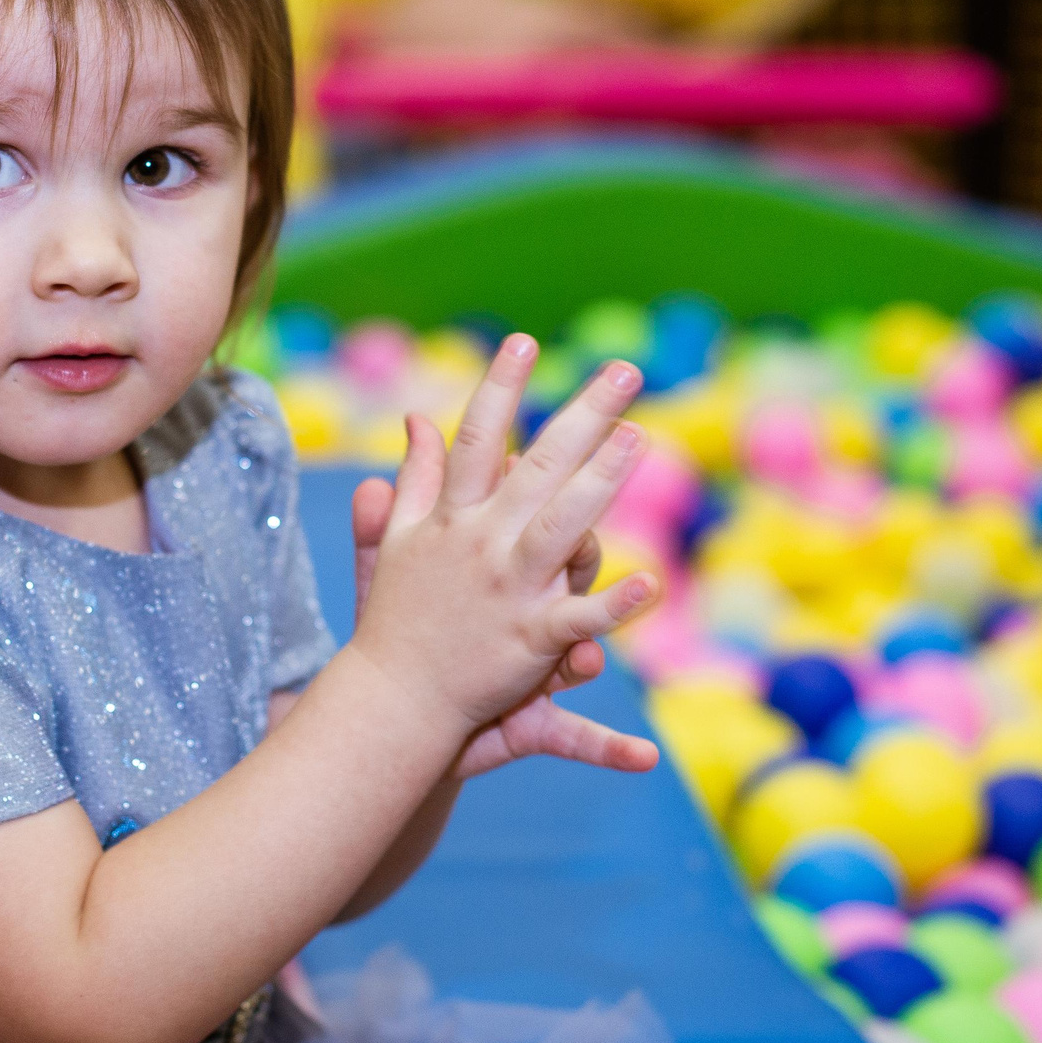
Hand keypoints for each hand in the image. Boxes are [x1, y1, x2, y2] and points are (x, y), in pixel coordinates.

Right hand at [345, 335, 659, 738]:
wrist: (391, 701)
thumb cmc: (397, 617)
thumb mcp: (397, 540)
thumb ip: (415, 478)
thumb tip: (417, 417)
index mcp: (452, 518)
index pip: (477, 437)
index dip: (501, 387)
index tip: (524, 341)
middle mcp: (481, 544)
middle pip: (537, 466)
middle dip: (582, 414)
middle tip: (624, 371)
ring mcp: (507, 590)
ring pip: (562, 525)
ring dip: (601, 479)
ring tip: (639, 438)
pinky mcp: (529, 640)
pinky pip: (577, 618)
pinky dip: (612, 604)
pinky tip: (650, 582)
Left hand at [351, 457, 657, 779]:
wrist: (401, 714)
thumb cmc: (404, 634)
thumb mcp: (389, 578)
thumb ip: (386, 524)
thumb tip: (374, 470)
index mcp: (503, 572)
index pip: (529, 528)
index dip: (525, 507)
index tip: (512, 475)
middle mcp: (531, 615)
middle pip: (568, 580)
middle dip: (582, 566)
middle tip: (576, 555)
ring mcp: (539, 673)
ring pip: (578, 654)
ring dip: (587, 659)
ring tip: (586, 661)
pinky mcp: (535, 725)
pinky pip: (582, 738)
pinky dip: (616, 749)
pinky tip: (643, 757)